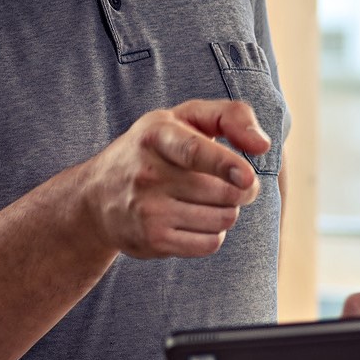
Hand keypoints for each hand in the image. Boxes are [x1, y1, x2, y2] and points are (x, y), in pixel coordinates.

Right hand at [74, 99, 267, 258]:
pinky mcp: (152, 240)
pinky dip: (213, 233)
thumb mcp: (185, 117)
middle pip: (223, 192)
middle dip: (241, 189)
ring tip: (206, 200)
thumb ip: (231, 116)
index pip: (193, 151)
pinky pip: (209, 244)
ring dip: (226, 211)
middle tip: (235, 182)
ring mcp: (147, 210)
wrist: (97, 195)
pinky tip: (195, 220)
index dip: (224, 164)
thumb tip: (262, 145)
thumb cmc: (156, 148)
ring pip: (222, 219)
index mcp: (156, 134)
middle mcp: (147, 172)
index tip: (247, 176)